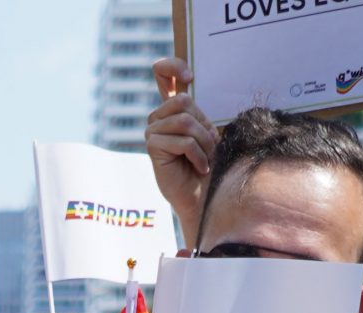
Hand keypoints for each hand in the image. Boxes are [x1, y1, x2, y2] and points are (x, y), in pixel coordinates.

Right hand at [145, 58, 214, 249]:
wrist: (204, 195)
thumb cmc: (209, 165)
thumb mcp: (208, 133)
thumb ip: (197, 112)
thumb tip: (186, 85)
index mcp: (173, 109)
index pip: (162, 74)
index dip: (172, 67)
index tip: (189, 78)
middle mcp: (160, 118)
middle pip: (182, 101)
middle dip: (203, 126)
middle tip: (209, 147)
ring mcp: (153, 132)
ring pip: (184, 121)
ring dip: (203, 142)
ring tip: (205, 159)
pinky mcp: (153, 147)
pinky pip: (182, 141)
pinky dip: (197, 155)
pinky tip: (199, 167)